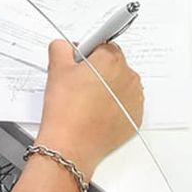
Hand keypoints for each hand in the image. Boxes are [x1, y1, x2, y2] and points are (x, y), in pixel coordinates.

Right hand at [35, 40, 143, 176]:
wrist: (71, 145)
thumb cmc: (66, 110)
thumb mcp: (57, 68)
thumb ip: (61, 47)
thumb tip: (65, 46)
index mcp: (111, 59)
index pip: (103, 45)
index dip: (88, 55)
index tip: (81, 63)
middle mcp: (129, 77)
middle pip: (113, 65)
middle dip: (98, 72)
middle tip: (78, 86)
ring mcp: (135, 99)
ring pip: (120, 85)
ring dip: (108, 89)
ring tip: (86, 103)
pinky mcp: (135, 118)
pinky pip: (125, 105)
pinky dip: (114, 107)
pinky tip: (96, 114)